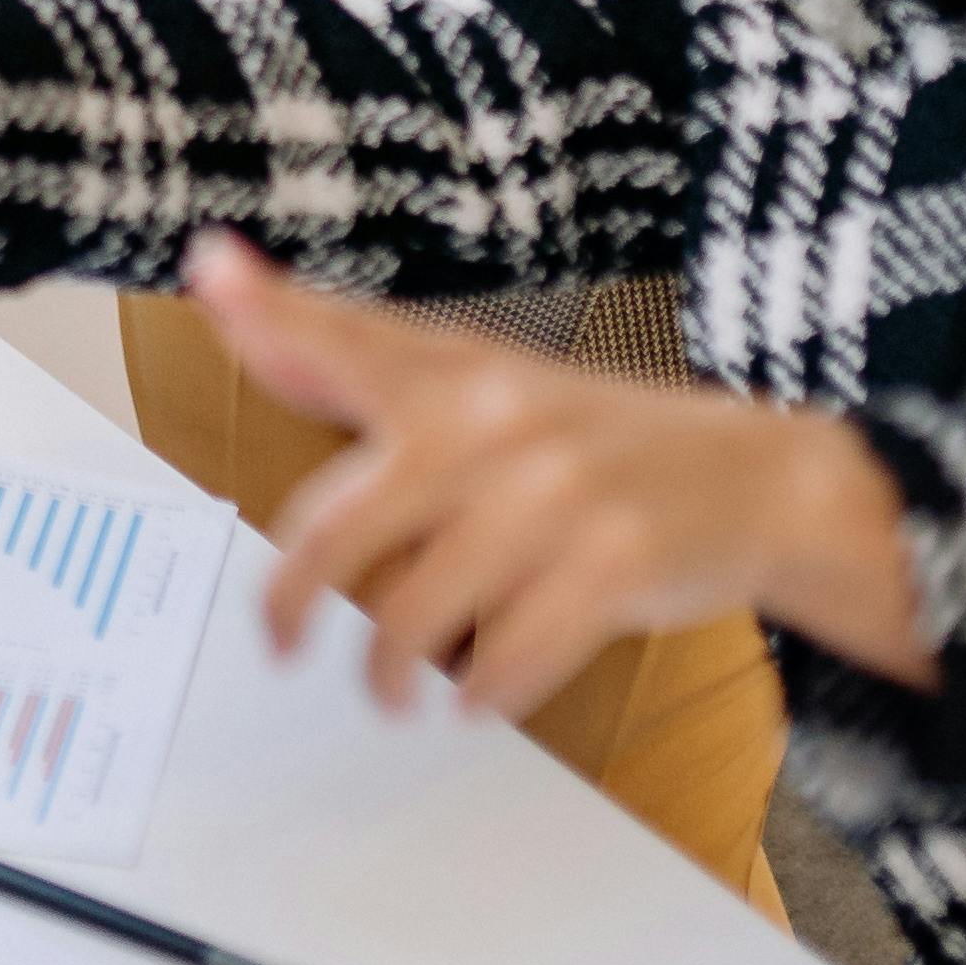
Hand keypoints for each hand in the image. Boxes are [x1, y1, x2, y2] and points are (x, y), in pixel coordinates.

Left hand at [185, 233, 934, 717]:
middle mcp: (497, 424)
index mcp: (456, 377)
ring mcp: (557, 495)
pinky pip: (505, 657)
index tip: (208, 271)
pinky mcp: (613, 565)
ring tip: (391, 688)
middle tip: (283, 646)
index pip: (346, 336)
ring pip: (416, 611)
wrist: (757, 479)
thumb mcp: (481, 382)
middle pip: (343, 529)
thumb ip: (354, 360)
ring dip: (388, 670)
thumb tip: (231, 299)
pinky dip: (479, 692)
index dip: (272, 309)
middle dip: (293, 604)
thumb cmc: (590, 438)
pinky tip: (474, 693)